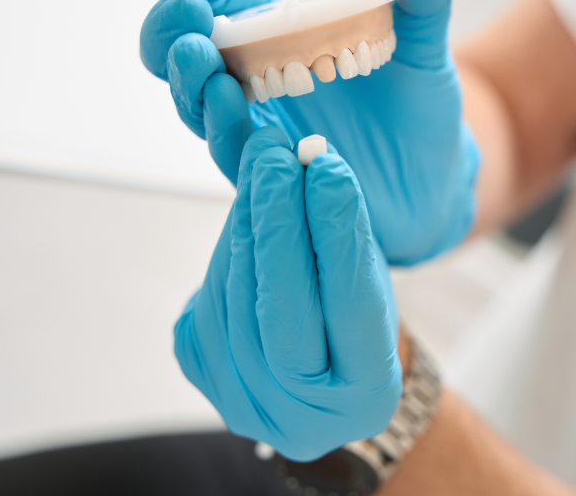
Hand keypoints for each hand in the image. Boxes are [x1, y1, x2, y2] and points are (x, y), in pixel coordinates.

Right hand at [140, 0, 479, 264]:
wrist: (434, 178)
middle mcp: (256, 79)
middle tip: (191, 9)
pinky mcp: (271, 174)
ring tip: (201, 55)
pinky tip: (230, 103)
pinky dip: (224, 128)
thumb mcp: (427, 46)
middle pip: (185, 49)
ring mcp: (258, 128)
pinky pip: (233, 153)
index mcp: (281, 35)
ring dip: (190, 77)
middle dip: (173, 26)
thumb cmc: (419, 107)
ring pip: (196, 103)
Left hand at [173, 127, 401, 460]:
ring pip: (235, 299)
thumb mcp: (371, 284)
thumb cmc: (358, 321)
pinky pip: (209, 299)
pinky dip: (229, 245)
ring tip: (263, 162)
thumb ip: (344, 236)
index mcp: (364, 400)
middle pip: (280, 311)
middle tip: (277, 156)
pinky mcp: (204, 375)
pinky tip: (247, 205)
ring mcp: (244, 403)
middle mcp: (300, 418)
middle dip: (277, 223)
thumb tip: (310, 164)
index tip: (329, 170)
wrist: (324, 375)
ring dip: (246, 222)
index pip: (350, 307)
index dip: (338, 234)